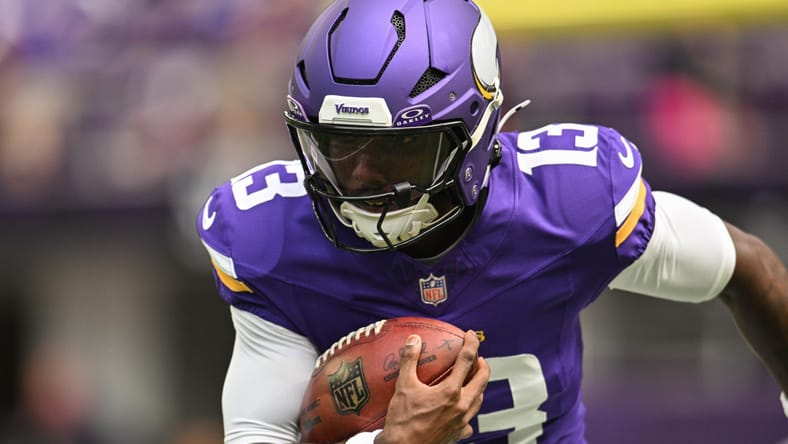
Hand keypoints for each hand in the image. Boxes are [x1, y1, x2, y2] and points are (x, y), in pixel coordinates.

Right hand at [375, 330, 489, 443]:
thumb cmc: (402, 421)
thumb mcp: (403, 386)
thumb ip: (409, 360)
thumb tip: (414, 339)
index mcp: (450, 392)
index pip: (467, 361)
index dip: (471, 345)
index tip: (470, 335)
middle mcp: (461, 407)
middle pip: (482, 381)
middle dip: (483, 367)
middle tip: (478, 358)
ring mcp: (461, 422)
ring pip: (478, 401)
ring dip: (478, 388)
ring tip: (472, 381)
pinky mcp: (457, 435)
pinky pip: (468, 422)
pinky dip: (468, 413)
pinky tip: (460, 412)